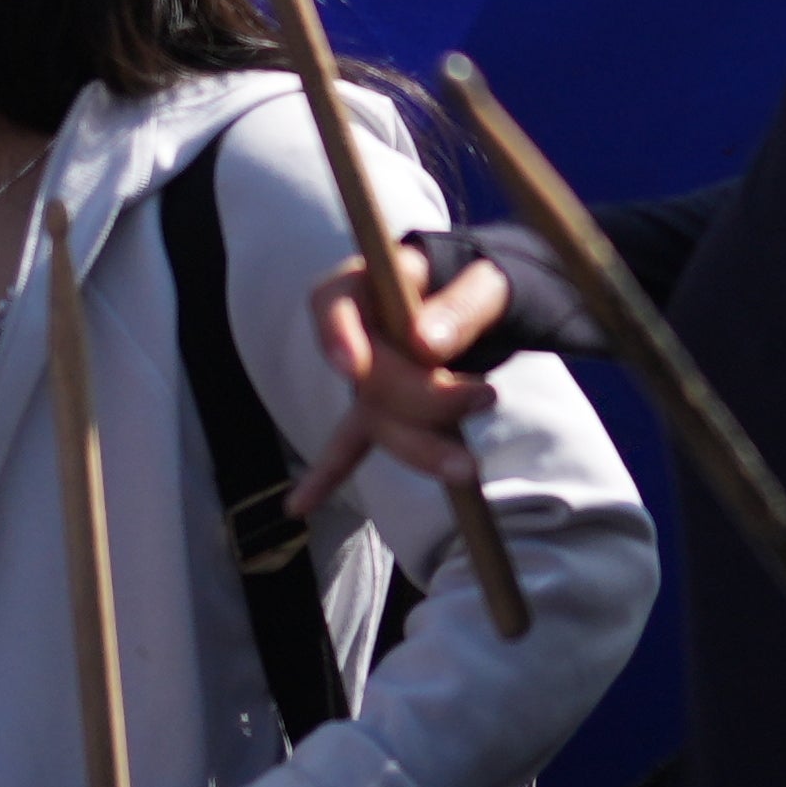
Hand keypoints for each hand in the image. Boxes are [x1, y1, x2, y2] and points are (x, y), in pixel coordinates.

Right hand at [288, 244, 510, 519]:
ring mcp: (362, 377)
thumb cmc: (479, 281)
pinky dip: (327, 475)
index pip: (333, 303)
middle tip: (487, 396)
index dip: (338, 336)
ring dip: (419, 449)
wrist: (484, 302)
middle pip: (368, 376)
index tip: (353, 367)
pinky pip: (349, 446)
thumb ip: (462, 304)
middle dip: (423, 398)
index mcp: (368, 283)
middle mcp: (355, 332)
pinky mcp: (378, 411)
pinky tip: (298, 507)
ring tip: (468, 467)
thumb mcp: (487, 280)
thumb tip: (428, 345)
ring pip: (376, 420)